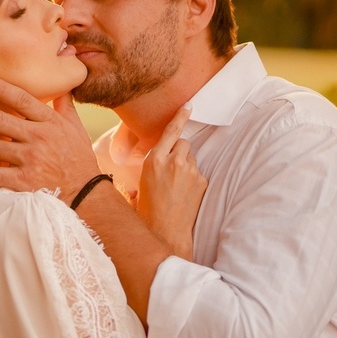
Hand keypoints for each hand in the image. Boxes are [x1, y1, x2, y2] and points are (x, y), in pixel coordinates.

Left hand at [0, 76, 99, 200]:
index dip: (1, 88)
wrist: (86, 192)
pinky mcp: (23, 181)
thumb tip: (62, 86)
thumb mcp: (76, 128)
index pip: (22, 99)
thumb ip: (65, 106)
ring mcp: (29, 159)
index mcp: (50, 122)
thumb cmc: (79, 159)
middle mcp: (38, 137)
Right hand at [137, 106, 205, 259]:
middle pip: (183, 143)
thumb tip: (134, 184)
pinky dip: (192, 179)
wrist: (166, 233)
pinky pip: (198, 172)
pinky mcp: (201, 181)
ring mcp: (190, 170)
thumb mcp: (137, 188)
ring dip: (185, 166)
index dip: (180, 116)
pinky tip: (184, 193)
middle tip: (171, 168)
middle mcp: (173, 161)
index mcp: (153, 161)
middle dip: (179, 151)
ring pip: (191, 158)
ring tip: (176, 186)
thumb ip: (143, 174)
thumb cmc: (147, 213)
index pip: (171, 132)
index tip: (189, 105)